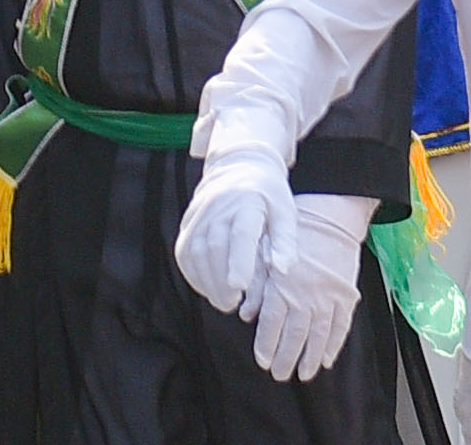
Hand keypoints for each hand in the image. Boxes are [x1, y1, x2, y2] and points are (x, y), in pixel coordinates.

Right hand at [175, 147, 291, 324]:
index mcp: (247, 202)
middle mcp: (218, 205)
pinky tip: (207, 288)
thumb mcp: (286, 212)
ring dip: (206, 281)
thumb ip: (285, 242)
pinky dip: (193, 274)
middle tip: (233, 305)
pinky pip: (184, 251)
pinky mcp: (187, 222)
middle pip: (214, 246)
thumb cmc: (268, 195)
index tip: (239, 287)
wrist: (238, 165)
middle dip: (220, 280)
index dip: (239, 261)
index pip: (240, 233)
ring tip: (222, 301)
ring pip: (194, 250)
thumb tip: (283, 269)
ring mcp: (199, 213)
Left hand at [251, 194, 373, 382]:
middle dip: (286, 358)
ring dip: (310, 358)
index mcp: (283, 283)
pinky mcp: (346, 295)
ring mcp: (328, 296)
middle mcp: (306, 294)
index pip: (272, 323)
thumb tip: (245, 313)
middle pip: (295, 335)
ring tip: (303, 374)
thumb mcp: (265, 252)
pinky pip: (341, 326)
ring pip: (318, 336)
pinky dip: (334, 345)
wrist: (329, 213)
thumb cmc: (292, 231)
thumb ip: (256, 286)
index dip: (267, 345)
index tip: (262, 361)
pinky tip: (326, 359)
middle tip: (279, 374)